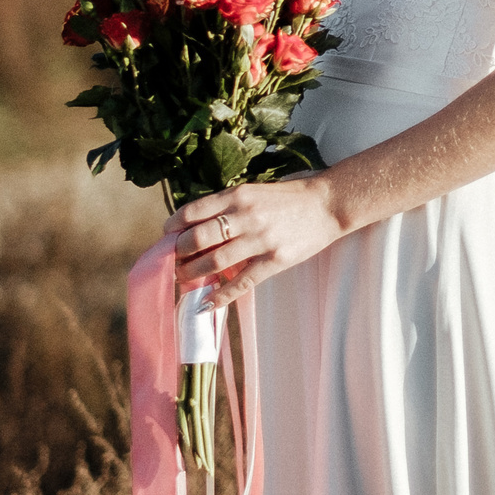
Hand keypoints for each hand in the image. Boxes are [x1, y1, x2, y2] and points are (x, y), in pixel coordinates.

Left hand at [167, 175, 345, 302]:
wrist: (328, 205)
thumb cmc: (290, 197)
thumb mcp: (255, 191)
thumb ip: (229, 205)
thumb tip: (198, 224)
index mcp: (239, 196)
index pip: (194, 211)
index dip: (174, 225)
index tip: (166, 235)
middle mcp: (246, 217)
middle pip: (198, 238)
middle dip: (179, 252)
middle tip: (173, 260)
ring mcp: (260, 240)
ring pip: (215, 261)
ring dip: (193, 273)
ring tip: (183, 279)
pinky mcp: (275, 261)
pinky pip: (241, 282)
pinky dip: (220, 296)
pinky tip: (206, 304)